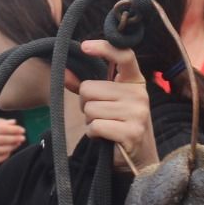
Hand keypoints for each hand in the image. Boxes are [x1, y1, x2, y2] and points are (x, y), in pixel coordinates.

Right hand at [0, 117, 26, 164]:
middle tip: (23, 137)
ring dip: (11, 147)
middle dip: (14, 138)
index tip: (22, 130)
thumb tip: (14, 123)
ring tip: (18, 143)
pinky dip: (4, 156)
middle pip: (1, 140)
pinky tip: (10, 151)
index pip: (1, 129)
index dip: (13, 130)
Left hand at [78, 40, 157, 171]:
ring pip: (90, 108)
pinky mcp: (131, 132)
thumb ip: (89, 88)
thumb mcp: (108, 102)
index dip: (104, 48)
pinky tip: (104, 137)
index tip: (85, 46)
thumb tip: (64, 74)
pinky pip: (96, 126)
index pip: (124, 56)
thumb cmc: (119, 125)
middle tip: (100, 115)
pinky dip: (93, 133)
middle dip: (86, 104)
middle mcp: (139, 94)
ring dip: (90, 121)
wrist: (139, 158)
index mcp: (135, 82)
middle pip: (90, 89)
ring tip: (105, 127)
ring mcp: (137, 113)